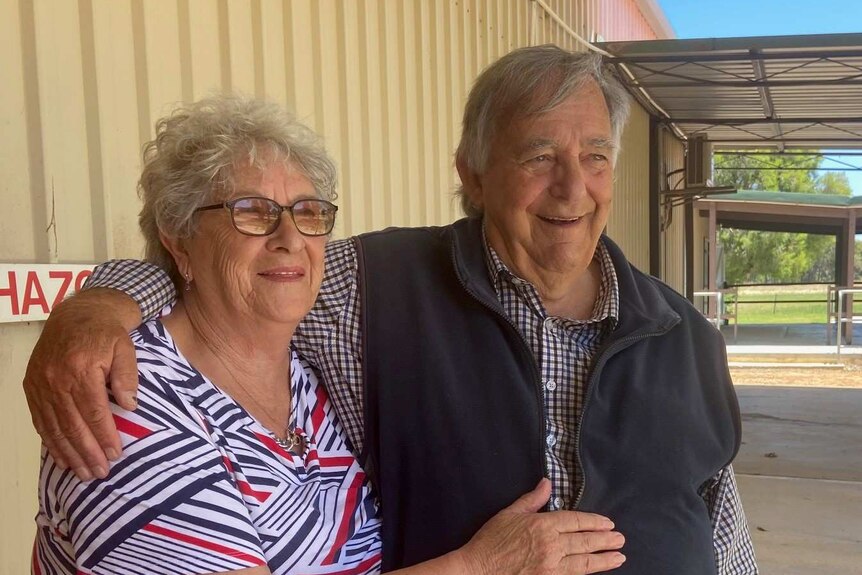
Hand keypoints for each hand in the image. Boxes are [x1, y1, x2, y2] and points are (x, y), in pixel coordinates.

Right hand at [23, 288, 141, 479]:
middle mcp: (56, 379)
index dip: (104, 436)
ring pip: (54, 427)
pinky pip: (40, 420)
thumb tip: (129, 406)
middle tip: (100, 473)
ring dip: (69, 453)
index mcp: (81, 369)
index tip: (115, 455)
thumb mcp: (125, 348)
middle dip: (87, 452)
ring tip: (84, 473)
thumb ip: (127, 376)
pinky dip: (50, 442)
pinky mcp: (31, 387)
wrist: (76, 314)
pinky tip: (62, 458)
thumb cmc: (106, 334)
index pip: (94, 412)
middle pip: (72, 424)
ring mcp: (40, 384)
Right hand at [457, 479, 624, 574]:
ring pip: (584, 562)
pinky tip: (596, 571)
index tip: (608, 523)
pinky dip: (587, 573)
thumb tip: (547, 483)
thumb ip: (532, 500)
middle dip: (605, 540)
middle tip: (620, 539)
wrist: (478, 570)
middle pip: (585, 541)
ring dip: (604, 559)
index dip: (594, 521)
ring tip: (619, 556)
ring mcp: (551, 567)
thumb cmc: (491, 541)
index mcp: (542, 525)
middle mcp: (551, 546)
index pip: (575, 521)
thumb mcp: (509, 514)